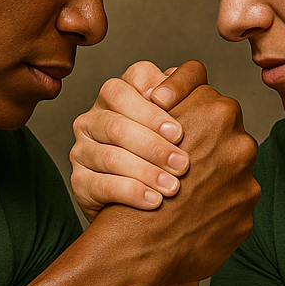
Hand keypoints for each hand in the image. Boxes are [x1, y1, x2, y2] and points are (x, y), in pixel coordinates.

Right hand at [70, 60, 209, 222]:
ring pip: (110, 155)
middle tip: (184, 164)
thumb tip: (205, 98)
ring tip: (173, 187)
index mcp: (122, 93)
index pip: (136, 77)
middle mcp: (97, 116)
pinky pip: (100, 185)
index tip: (179, 131)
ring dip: (145, 171)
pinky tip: (155, 201)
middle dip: (154, 144)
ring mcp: (83, 148)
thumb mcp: (184, 124)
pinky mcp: (79, 181)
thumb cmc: (169, 155)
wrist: (144, 207)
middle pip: (118, 122)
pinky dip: (131, 192)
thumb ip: (192, 102)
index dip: (157, 105)